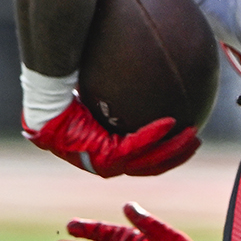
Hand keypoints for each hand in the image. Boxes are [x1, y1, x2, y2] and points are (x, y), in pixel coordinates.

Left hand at [24, 98, 199, 177]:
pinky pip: (136, 146)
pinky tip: (171, 121)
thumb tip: (143, 74)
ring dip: (174, 149)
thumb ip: (120, 96)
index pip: (142, 159)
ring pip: (149, 162)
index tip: (184, 136)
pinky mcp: (103, 158)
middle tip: (197, 141)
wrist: (44, 99)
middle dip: (177, 155)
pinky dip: (155, 134)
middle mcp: (106, 164)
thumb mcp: (99, 93)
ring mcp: (104, 164)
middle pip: (151, 166)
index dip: (166, 152)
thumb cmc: (66, 92)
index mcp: (105, 153)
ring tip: (193, 136)